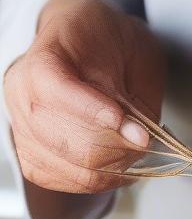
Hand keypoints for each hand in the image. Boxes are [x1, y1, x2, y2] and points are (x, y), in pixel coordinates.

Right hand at [3, 0, 164, 195]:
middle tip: (144, 138)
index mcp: (45, 55)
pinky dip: (93, 178)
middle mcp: (20, 91)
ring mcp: (20, 122)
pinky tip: (117, 166)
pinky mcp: (28, 149)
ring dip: (107, 164)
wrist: (90, 39)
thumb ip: (134, 96)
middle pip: (58, 135)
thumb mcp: (137, 52)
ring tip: (134, 149)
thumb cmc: (114, 42)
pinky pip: (56, 177)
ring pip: (61, 162)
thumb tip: (136, 137)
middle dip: (112, 145)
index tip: (129, 124)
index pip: (55, 88)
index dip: (92, 110)